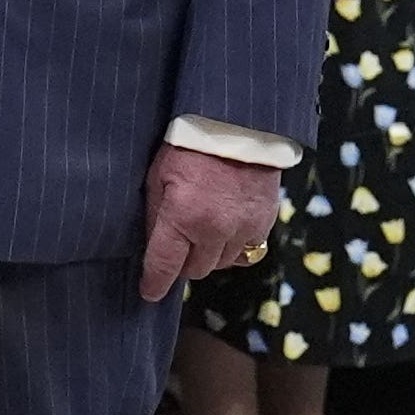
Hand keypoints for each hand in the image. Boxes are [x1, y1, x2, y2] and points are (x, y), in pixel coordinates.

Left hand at [139, 140, 287, 305]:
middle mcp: (215, 230)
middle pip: (195, 270)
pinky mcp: (265, 221)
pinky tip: (226, 228)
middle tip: (177, 246)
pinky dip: (234, 246)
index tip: (149, 291)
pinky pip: (247, 251)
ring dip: (209, 255)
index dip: (154, 284)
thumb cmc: (189, 144)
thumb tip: (153, 246)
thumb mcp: (158, 176)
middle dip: (183, 263)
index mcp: (183, 217)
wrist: (238, 122)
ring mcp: (243, 228)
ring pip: (222, 264)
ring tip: (202, 233)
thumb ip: (155, 215)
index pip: (164, 267)